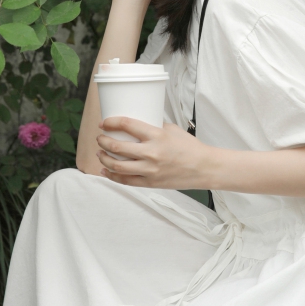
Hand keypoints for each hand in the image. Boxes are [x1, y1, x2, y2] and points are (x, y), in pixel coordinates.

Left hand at [95, 116, 213, 188]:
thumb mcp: (173, 130)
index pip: (127, 125)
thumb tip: (136, 125)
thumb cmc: (190, 148)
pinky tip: (105, 171)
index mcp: (157, 136)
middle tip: (100, 138)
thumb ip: (154, 127)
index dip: (111, 123)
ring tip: (101, 153)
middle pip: (117, 146)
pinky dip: (112, 176)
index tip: (104, 123)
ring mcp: (149, 170)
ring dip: (104, 158)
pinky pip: (125, 180)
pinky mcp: (150, 183)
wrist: (204, 168)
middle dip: (103, 141)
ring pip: (117, 165)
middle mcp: (151, 153)